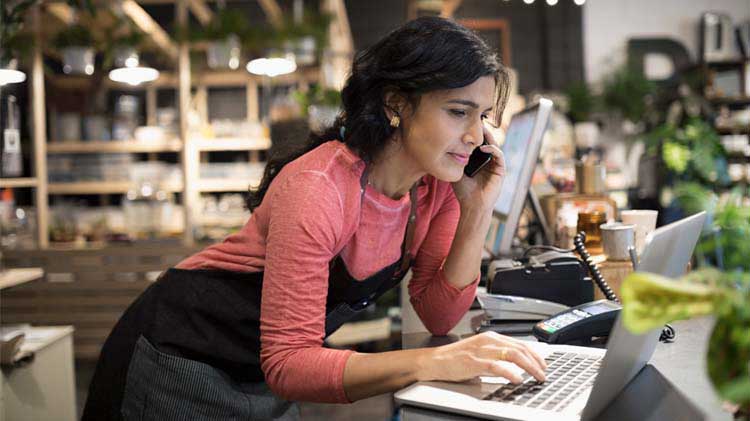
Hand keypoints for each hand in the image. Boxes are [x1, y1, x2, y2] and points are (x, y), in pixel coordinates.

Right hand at [418, 332, 546, 383]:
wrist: (434, 361)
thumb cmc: (455, 359)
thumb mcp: (480, 352)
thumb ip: (497, 356)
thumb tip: (516, 366)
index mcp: (491, 337)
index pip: (519, 343)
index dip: (535, 354)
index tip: (543, 364)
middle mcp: (488, 340)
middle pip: (520, 348)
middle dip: (536, 362)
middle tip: (543, 373)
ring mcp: (481, 350)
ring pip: (513, 355)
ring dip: (529, 367)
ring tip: (536, 376)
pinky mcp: (474, 362)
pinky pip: (496, 366)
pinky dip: (510, 372)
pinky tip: (517, 379)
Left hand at [451, 123, 505, 211]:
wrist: (472, 206)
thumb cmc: (463, 191)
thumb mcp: (456, 171)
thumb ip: (452, 160)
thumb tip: (441, 147)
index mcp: (479, 160)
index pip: (478, 143)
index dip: (473, 134)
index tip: (466, 124)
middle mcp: (488, 161)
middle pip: (487, 141)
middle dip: (482, 131)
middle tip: (475, 121)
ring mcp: (495, 165)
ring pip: (494, 145)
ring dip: (488, 137)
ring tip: (480, 130)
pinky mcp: (501, 170)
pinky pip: (499, 156)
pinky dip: (492, 149)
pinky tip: (483, 147)